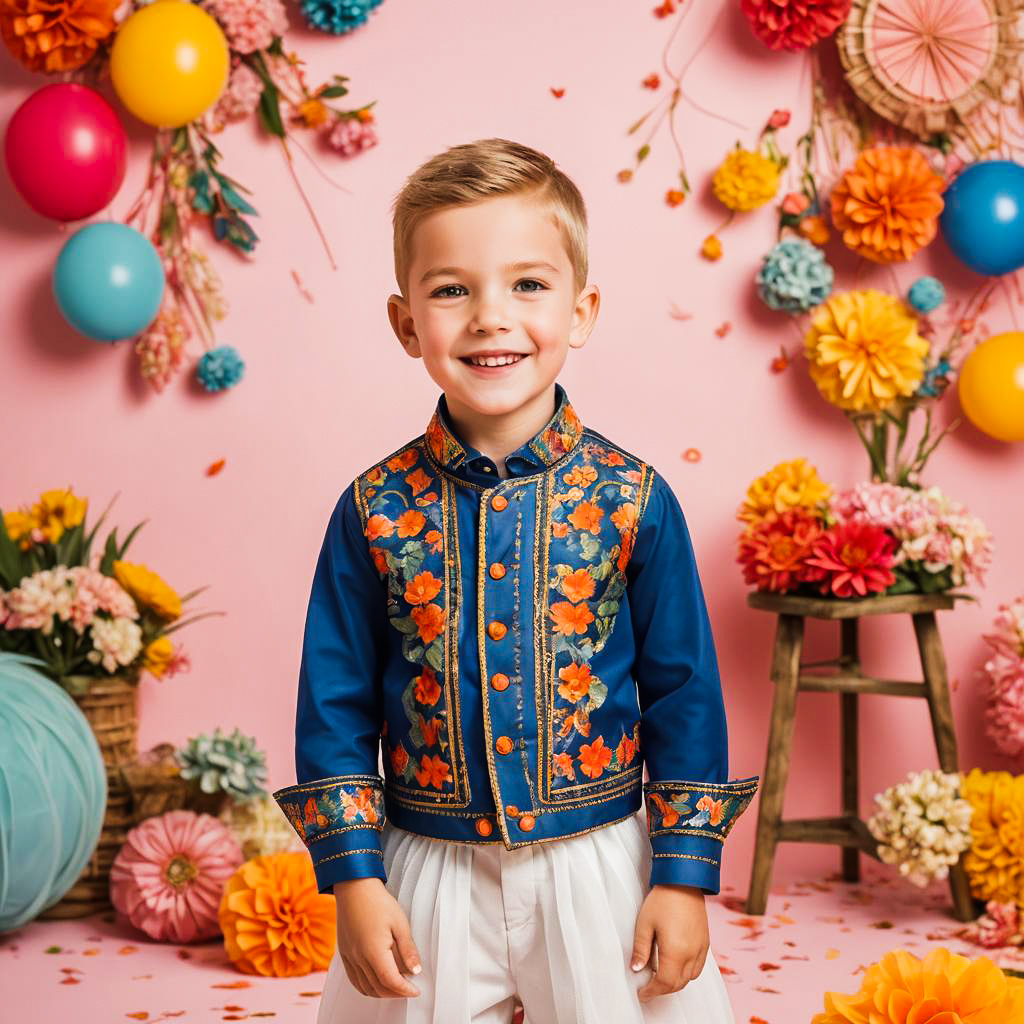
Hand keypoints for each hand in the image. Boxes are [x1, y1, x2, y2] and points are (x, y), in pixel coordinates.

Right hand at [333, 877, 421, 998]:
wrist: (354, 888)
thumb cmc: (377, 902)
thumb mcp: (400, 923)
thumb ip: (408, 950)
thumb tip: (416, 970)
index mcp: (374, 951)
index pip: (391, 981)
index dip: (405, 990)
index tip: (416, 990)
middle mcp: (359, 958)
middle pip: (378, 988)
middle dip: (396, 993)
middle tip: (409, 989)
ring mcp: (350, 957)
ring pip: (365, 987)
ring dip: (382, 992)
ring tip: (395, 987)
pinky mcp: (344, 954)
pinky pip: (354, 980)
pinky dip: (367, 987)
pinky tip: (376, 982)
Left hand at [630, 884, 708, 1002]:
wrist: (683, 881)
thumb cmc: (663, 899)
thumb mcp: (644, 924)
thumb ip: (641, 949)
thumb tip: (636, 968)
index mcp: (675, 951)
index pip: (664, 982)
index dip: (652, 991)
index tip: (643, 992)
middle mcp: (691, 953)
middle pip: (678, 984)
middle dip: (662, 990)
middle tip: (649, 988)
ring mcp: (701, 948)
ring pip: (690, 978)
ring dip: (675, 982)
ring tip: (661, 977)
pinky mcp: (706, 942)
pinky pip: (698, 967)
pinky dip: (687, 973)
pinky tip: (676, 966)